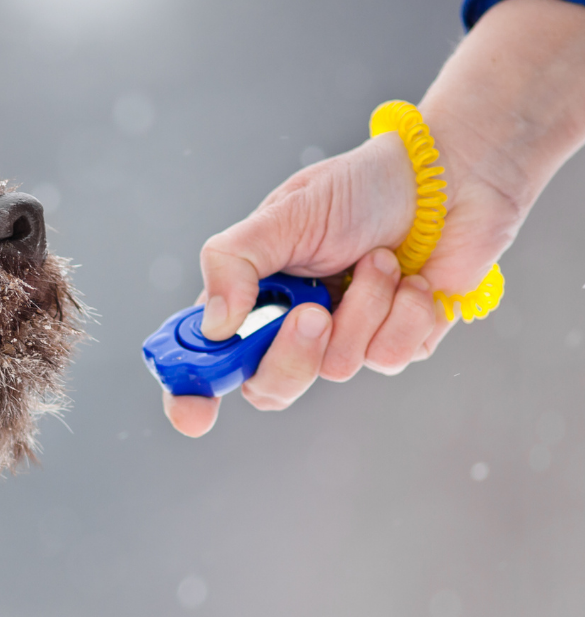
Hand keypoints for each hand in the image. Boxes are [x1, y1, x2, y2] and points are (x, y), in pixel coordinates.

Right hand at [164, 129, 522, 436]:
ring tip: (380, 259)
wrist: (448, 178)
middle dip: (293, 354)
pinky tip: (413, 279)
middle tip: (314, 313)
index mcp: (252, 296)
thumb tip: (216, 326)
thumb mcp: (283, 215)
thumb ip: (233, 264)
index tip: (193, 413)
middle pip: (268, 387)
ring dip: (364, 307)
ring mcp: (345, 340)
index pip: (207, 359)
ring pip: (338, 368)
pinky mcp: (396, 344)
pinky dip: (405, 312)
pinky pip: (390, 357)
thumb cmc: (360, 188)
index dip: (191, 393)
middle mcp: (291, 326)